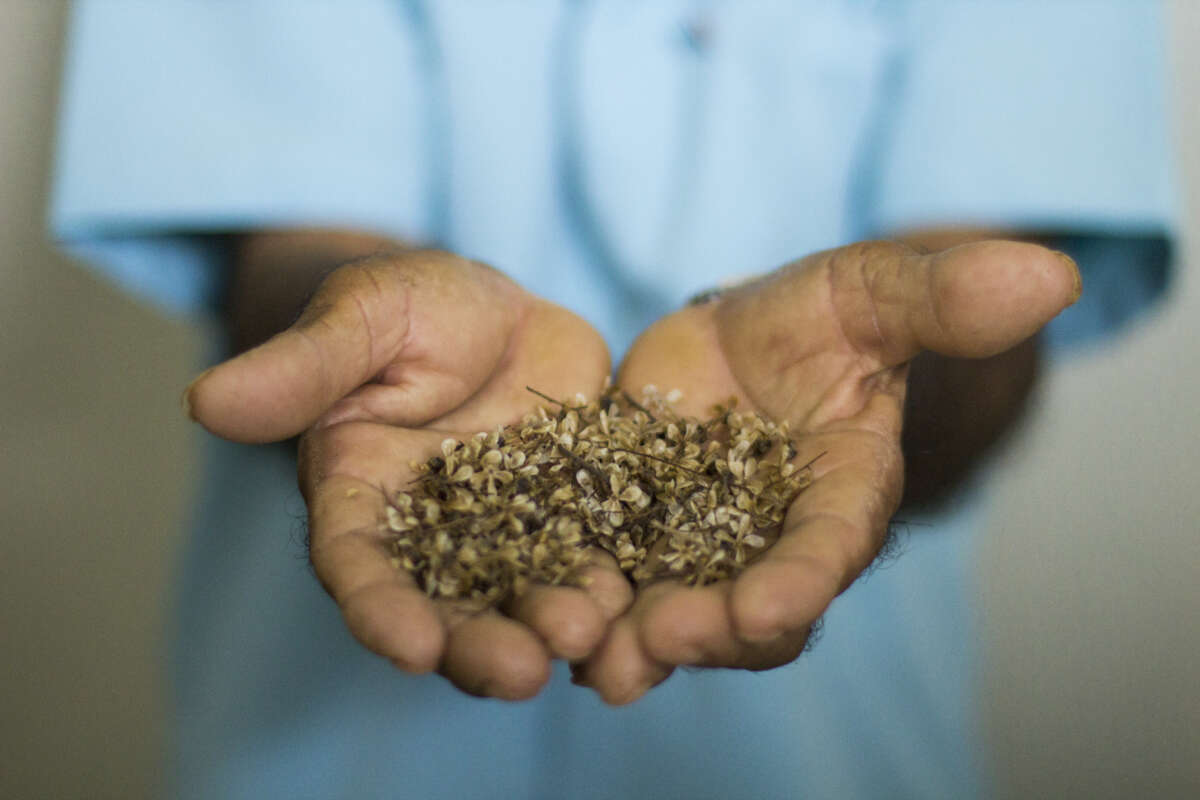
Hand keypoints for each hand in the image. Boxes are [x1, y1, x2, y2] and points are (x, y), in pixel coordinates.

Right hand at [185, 250, 632, 698]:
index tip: (407, 648)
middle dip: (479, 646)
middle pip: (447, 604)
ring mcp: (509, 528)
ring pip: (523, 594)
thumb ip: (301, 367)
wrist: (495, 307)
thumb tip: (203, 400)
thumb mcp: (361, 318)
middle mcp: (432, 531)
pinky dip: (612, 585)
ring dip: (551, 626)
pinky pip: (593, 556)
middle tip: (523, 674)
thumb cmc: (408, 305)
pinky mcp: (574, 512)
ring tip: (588, 639)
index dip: (379, 609)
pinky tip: (637, 606)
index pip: (358, 564)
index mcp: (362, 493)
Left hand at [573, 239, 1080, 702]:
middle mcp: (772, 541)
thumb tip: (1049, 271)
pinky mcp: (629, 531)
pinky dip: (582, 603)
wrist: (740, 339)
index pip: (830, 547)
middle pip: (749, 605)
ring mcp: (697, 546)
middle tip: (665, 639)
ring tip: (601, 660)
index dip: (805, 579)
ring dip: (639, 641)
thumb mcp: (870, 294)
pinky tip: (542, 619)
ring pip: (674, 609)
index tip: (772, 604)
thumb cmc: (819, 319)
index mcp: (841, 495)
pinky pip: (607, 575)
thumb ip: (940, 297)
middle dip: (714, 629)